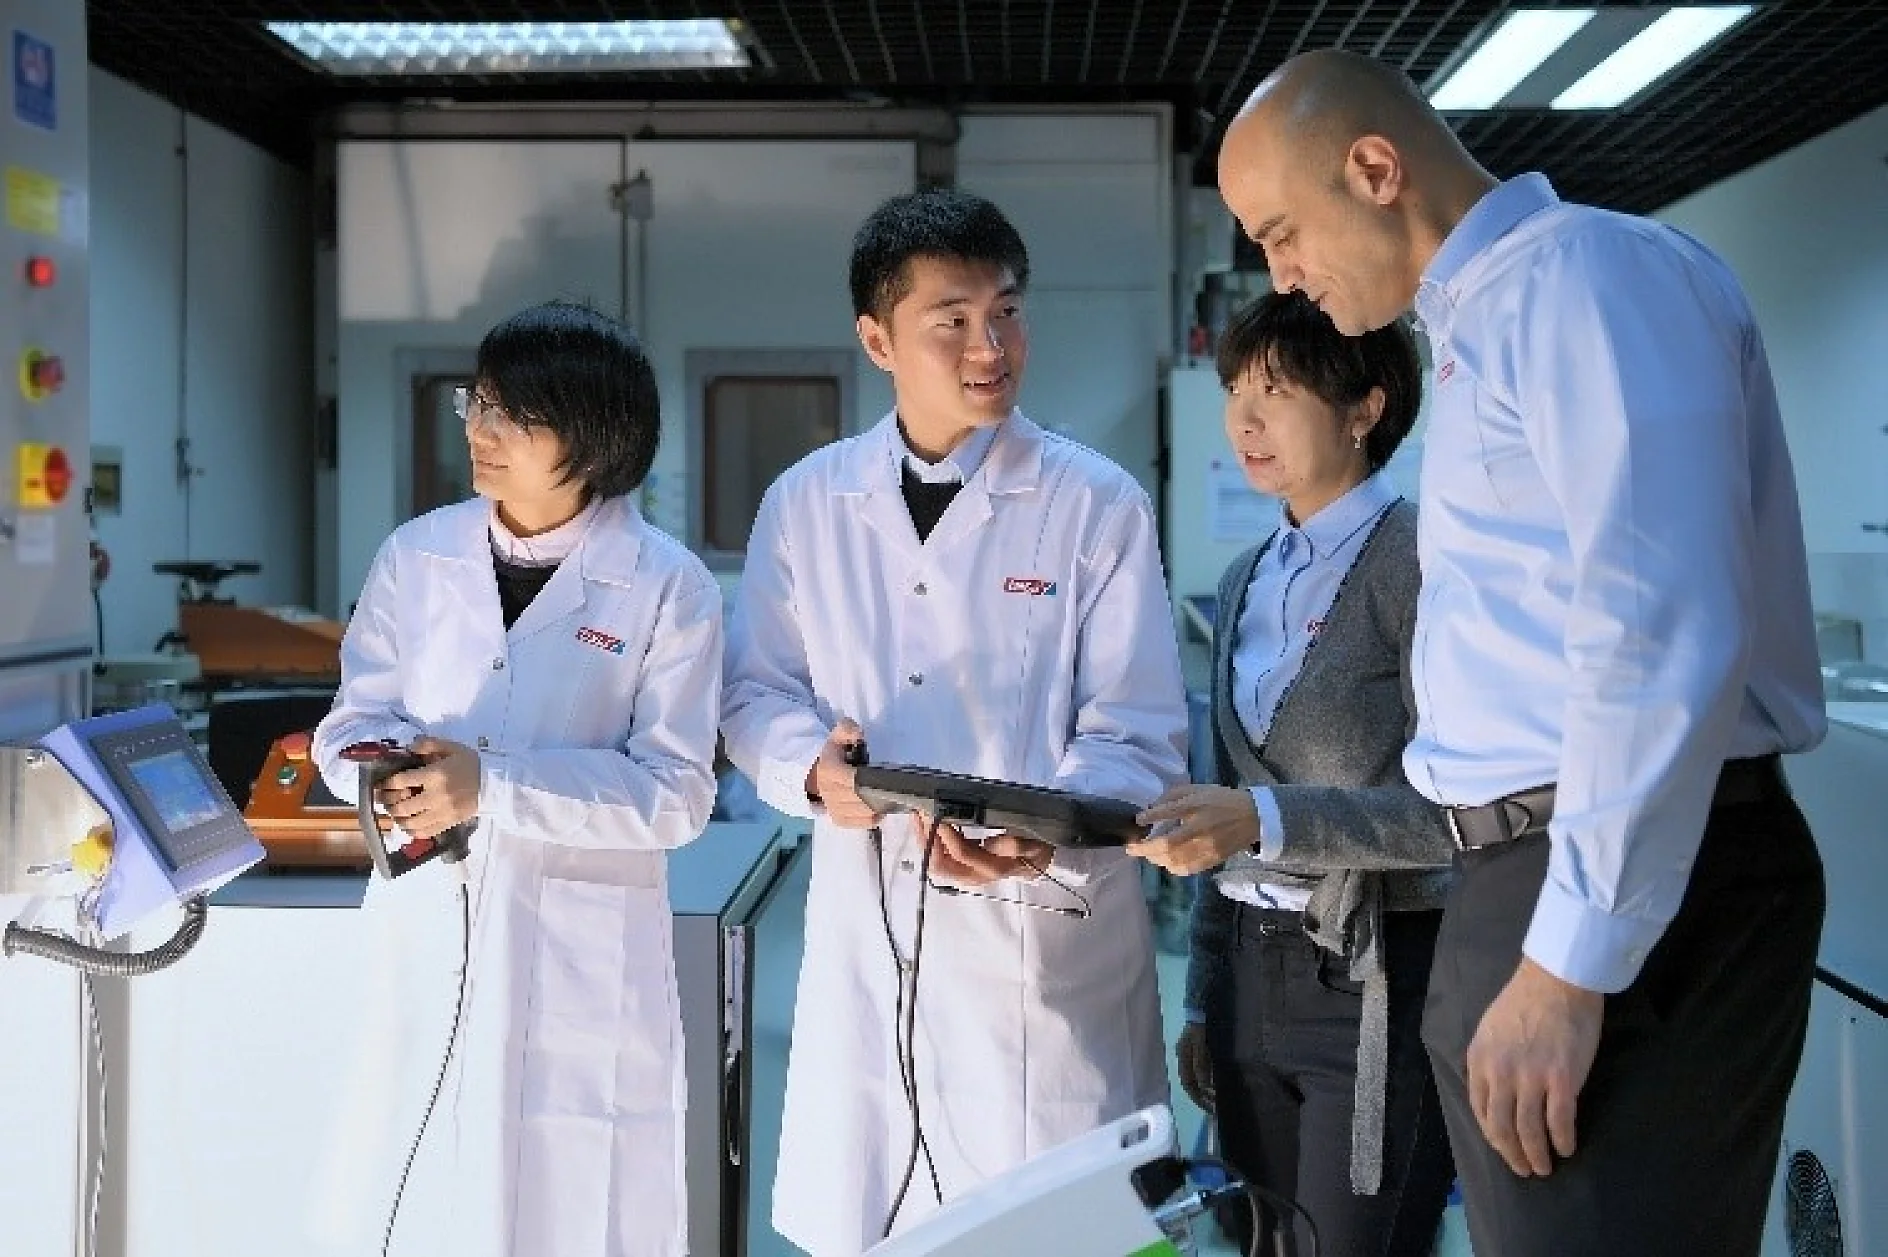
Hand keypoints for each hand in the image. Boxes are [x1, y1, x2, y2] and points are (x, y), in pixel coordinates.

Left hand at [380, 737, 481, 841]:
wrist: (493, 783)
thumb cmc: (470, 763)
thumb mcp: (451, 747)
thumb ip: (429, 744)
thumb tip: (408, 748)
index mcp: (435, 775)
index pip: (401, 781)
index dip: (386, 784)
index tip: (381, 784)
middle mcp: (435, 796)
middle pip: (402, 806)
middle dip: (388, 803)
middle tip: (384, 800)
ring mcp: (442, 812)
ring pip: (410, 822)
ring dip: (399, 819)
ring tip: (396, 813)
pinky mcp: (448, 823)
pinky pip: (424, 832)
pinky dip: (412, 831)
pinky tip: (409, 825)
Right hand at [806, 719, 879, 829]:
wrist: (818, 773)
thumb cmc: (836, 753)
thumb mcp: (839, 735)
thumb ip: (847, 729)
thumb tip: (857, 733)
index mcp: (828, 770)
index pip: (851, 779)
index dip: (866, 780)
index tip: (880, 777)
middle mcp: (827, 792)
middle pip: (859, 798)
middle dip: (876, 793)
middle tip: (891, 788)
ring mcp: (832, 808)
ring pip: (861, 812)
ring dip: (877, 806)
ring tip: (886, 797)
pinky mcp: (839, 820)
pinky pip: (860, 823)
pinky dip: (872, 818)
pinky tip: (879, 810)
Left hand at [919, 821, 1052, 886]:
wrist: (1037, 864)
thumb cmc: (1034, 849)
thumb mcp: (1033, 844)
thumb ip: (1016, 845)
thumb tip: (991, 843)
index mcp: (991, 868)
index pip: (961, 852)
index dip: (946, 833)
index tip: (937, 811)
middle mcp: (973, 875)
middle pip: (940, 863)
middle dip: (928, 837)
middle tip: (922, 812)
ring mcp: (965, 874)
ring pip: (936, 863)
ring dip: (925, 840)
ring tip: (918, 816)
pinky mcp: (960, 869)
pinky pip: (938, 859)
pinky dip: (929, 842)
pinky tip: (925, 825)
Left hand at [1127, 786, 1261, 874]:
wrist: (1253, 817)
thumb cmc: (1221, 800)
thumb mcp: (1198, 789)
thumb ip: (1174, 796)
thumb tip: (1151, 808)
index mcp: (1197, 806)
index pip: (1170, 812)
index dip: (1151, 816)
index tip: (1138, 820)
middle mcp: (1200, 828)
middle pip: (1168, 844)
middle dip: (1145, 848)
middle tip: (1132, 848)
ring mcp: (1207, 847)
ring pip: (1175, 860)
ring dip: (1156, 859)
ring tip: (1148, 854)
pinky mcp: (1212, 859)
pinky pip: (1187, 869)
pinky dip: (1172, 867)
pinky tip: (1166, 861)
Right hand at [1176, 1022, 1215, 1115]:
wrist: (1200, 1006)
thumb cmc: (1200, 1026)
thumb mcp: (1201, 1044)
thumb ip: (1201, 1065)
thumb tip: (1205, 1087)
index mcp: (1182, 1058)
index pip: (1188, 1084)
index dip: (1198, 1098)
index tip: (1211, 1108)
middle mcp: (1183, 1058)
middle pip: (1190, 1083)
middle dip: (1201, 1097)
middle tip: (1214, 1109)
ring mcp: (1188, 1054)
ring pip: (1194, 1078)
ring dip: (1204, 1091)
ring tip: (1215, 1101)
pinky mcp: (1196, 1051)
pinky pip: (1200, 1071)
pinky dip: (1206, 1081)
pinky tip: (1214, 1085)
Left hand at [1466, 956, 1604, 1176]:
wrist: (1557, 979)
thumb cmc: (1525, 1000)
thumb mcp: (1490, 1030)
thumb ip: (1488, 1061)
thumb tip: (1494, 1092)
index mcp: (1480, 1060)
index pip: (1480, 1110)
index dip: (1492, 1135)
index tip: (1502, 1147)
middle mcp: (1500, 1073)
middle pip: (1502, 1127)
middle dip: (1512, 1154)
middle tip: (1524, 1170)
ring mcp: (1531, 1078)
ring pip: (1529, 1131)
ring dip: (1537, 1155)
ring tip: (1544, 1168)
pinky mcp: (1562, 1080)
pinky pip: (1560, 1122)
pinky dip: (1562, 1141)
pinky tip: (1567, 1149)